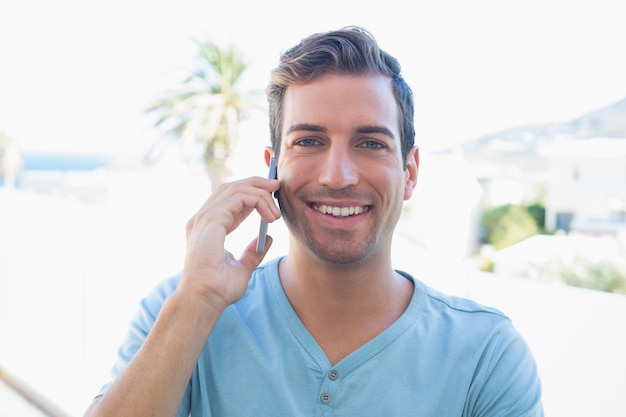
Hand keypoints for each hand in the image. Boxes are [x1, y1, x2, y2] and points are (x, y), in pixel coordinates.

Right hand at [179, 176, 280, 311]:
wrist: (204, 299)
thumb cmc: (218, 289)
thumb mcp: (241, 267)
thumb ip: (253, 252)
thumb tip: (268, 239)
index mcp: (207, 227)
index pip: (228, 199)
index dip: (251, 193)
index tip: (272, 195)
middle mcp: (202, 218)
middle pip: (230, 187)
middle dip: (256, 183)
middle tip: (277, 186)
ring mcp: (204, 217)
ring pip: (236, 189)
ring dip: (260, 194)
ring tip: (276, 211)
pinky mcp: (211, 219)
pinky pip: (239, 198)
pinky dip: (257, 201)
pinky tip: (269, 216)